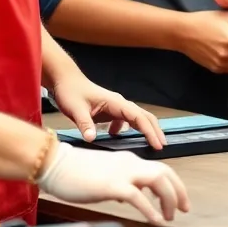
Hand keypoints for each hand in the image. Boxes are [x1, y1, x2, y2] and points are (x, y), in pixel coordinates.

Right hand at [37, 142, 188, 224]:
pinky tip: (154, 219)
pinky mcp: (111, 185)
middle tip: (184, 208)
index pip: (160, 169)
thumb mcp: (105, 176)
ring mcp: (122, 173)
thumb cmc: (76, 172)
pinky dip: (149, 209)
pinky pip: (137, 197)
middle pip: (165, 172)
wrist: (56, 165)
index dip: (173, 184)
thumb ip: (121, 183)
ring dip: (168, 199)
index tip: (178, 199)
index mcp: (129, 161)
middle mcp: (130, 164)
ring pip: (158, 180)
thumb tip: (130, 197)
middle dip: (178, 191)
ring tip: (170, 216)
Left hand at [49, 75, 165, 147]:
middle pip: (144, 116)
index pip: (138, 117)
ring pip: (136, 118)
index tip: (157, 144)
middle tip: (162, 146)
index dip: (149, 131)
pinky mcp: (109, 110)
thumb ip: (85, 124)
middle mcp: (119, 103)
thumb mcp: (75, 109)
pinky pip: (124, 120)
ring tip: (150, 143)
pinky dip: (127, 128)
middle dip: (155, 130)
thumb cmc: (70, 92)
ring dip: (145, 129)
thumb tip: (92, 139)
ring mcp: (115, 106)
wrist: (65, 80)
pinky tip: (116, 136)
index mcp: (116, 102)